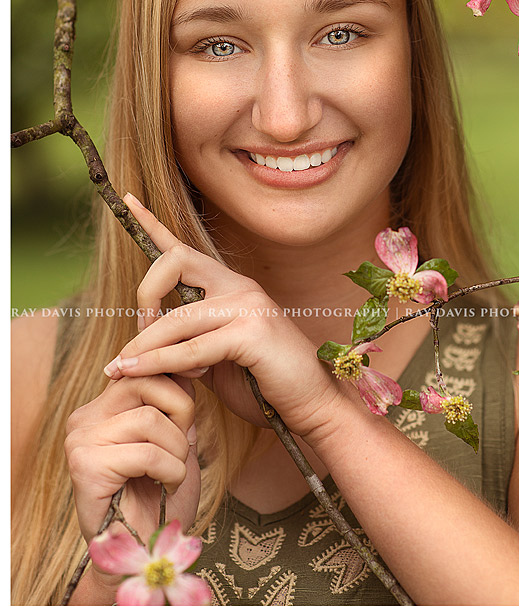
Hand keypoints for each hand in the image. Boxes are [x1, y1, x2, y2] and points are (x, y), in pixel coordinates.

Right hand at [65, 373, 199, 547]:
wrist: (143, 543)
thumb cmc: (161, 490)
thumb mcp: (175, 435)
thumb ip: (175, 401)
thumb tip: (193, 358)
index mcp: (104, 406)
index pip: (146, 367)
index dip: (180, 377)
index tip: (204, 379)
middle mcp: (85, 418)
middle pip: (147, 382)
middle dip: (181, 410)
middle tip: (184, 443)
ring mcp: (80, 440)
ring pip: (150, 419)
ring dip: (177, 449)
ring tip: (172, 471)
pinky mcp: (85, 466)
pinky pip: (146, 453)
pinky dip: (170, 470)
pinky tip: (165, 484)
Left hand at [104, 193, 343, 439]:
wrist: (311, 405)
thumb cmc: (264, 386)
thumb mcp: (214, 362)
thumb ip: (184, 347)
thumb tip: (140, 351)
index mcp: (232, 288)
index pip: (186, 250)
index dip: (154, 225)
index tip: (129, 200)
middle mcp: (241, 287)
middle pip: (175, 262)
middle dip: (144, 294)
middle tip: (133, 338)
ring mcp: (249, 305)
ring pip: (177, 317)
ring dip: (142, 346)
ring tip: (121, 370)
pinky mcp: (253, 331)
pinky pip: (192, 347)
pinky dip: (161, 363)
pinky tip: (141, 373)